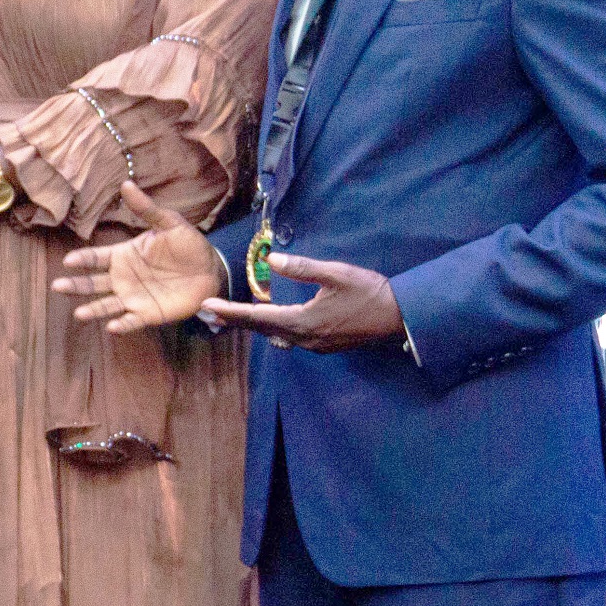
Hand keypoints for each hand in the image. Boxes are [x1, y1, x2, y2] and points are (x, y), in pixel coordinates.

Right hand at [53, 182, 225, 333]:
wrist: (211, 269)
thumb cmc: (187, 244)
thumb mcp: (169, 223)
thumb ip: (146, 209)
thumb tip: (126, 184)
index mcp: (124, 255)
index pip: (96, 258)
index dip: (82, 259)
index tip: (68, 261)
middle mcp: (123, 278)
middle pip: (93, 283)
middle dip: (76, 285)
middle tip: (58, 286)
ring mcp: (134, 297)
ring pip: (107, 305)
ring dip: (92, 309)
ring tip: (78, 314)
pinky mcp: (148, 314)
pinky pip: (131, 321)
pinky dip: (121, 325)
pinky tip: (112, 327)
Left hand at [201, 251, 405, 352]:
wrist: (399, 317)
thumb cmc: (368, 291)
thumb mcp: (336, 273)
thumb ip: (302, 267)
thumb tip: (271, 259)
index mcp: (303, 322)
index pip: (257, 317)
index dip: (230, 311)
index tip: (206, 307)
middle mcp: (304, 339)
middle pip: (261, 329)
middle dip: (233, 320)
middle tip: (206, 313)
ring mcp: (314, 346)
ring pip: (275, 335)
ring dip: (251, 325)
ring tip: (229, 316)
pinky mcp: (323, 345)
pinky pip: (289, 337)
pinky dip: (272, 328)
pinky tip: (267, 320)